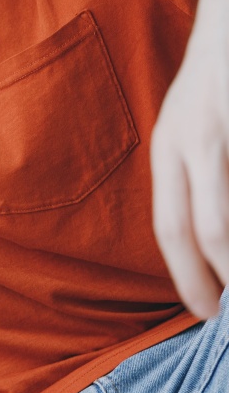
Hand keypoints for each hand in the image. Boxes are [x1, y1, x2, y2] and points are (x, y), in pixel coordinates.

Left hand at [152, 0, 228, 318]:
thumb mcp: (194, 127)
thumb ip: (195, 174)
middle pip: (202, 230)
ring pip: (224, 218)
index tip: (205, 310)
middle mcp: (189, 140)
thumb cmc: (217, 82)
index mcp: (169, 145)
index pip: (169, 225)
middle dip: (219, 278)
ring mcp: (220, 129)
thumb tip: (210, 242)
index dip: (186, 274)